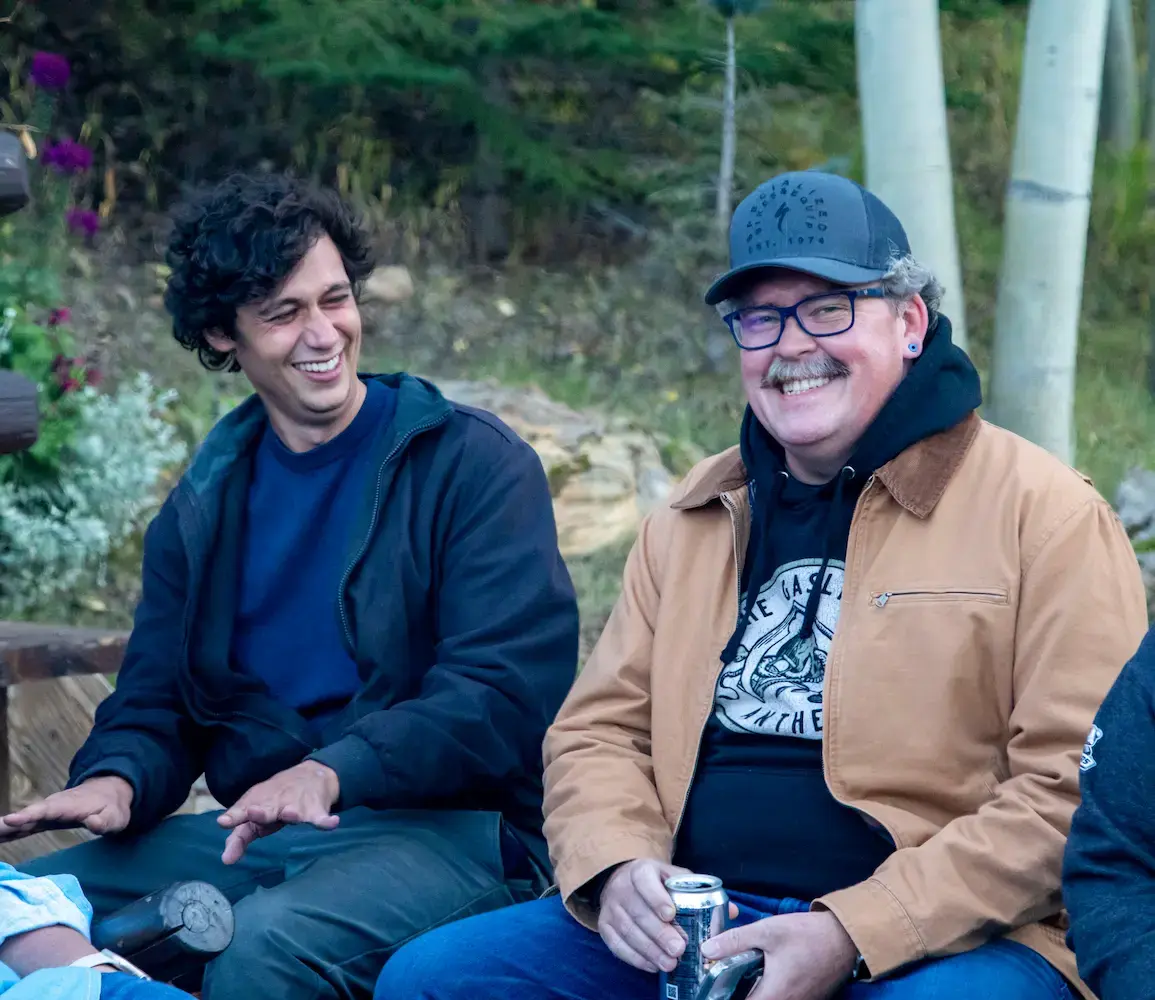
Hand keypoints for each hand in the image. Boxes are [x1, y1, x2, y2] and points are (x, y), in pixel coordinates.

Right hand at [3, 776, 132, 836]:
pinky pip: (22, 826)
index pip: (46, 810)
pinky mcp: (42, 820)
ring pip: (20, 822)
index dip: (29, 815)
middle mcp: (52, 807)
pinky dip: (8, 831)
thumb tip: (92, 822)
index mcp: (68, 806)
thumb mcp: (115, 816)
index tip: (11, 820)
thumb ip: (105, 821)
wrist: (108, 792)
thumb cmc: (112, 807)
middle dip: (7, 824)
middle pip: (26, 816)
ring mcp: (45, 813)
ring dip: (3, 828)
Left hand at [217, 761, 338, 863]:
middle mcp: (275, 802)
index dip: (234, 816)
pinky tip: (332, 823)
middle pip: (267, 808)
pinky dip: (327, 820)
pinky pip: (321, 817)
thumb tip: (225, 860)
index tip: (223, 821)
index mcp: (257, 803)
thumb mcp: (255, 817)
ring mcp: (296, 805)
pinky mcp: (316, 809)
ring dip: (292, 812)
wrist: (310, 775)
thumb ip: (239, 838)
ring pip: (294, 810)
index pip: (243, 811)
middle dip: (261, 811)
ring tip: (291, 815)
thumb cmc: (274, 801)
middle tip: (253, 813)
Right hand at [597, 860, 737, 973]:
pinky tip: (652, 966)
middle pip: (638, 912)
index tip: (671, 914)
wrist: (622, 881)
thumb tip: (732, 910)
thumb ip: (699, 891)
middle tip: (678, 949)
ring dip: (649, 950)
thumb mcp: (675, 877)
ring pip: (628, 931)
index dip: (656, 898)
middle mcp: (622, 888)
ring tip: (669, 964)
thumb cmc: (656, 882)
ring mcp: (611, 908)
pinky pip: (617, 945)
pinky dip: (635, 958)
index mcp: (640, 871)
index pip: (645, 881)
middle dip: (659, 933)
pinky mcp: (604, 926)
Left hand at [702, 911, 857, 999]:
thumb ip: (735, 941)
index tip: (712, 988)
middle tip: (722, 978)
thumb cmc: (807, 934)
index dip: (723, 998)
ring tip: (736, 974)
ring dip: (752, 992)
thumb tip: (706, 949)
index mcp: (774, 996)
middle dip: (735, 993)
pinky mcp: (806, 998)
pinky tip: (759, 974)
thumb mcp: (767, 931)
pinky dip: (766, 990)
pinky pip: (780, 999)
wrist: (846, 937)